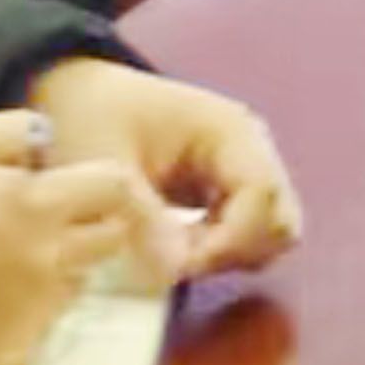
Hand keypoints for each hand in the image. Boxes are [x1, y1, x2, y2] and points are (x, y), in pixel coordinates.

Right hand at [0, 108, 183, 364]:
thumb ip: (11, 132)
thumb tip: (45, 138)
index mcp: (40, 205)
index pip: (116, 187)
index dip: (101, 182)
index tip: (78, 185)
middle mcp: (51, 260)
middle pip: (108, 238)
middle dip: (89, 224)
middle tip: (44, 221)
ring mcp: (35, 311)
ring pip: (76, 283)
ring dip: (58, 269)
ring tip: (4, 261)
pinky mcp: (14, 351)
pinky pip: (40, 324)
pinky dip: (24, 310)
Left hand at [22, 55, 301, 275]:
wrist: (85, 95)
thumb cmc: (94, 117)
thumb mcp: (105, 162)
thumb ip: (142, 215)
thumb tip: (176, 268)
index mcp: (231, 131)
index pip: (261, 195)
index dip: (229, 241)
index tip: (180, 266)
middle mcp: (252, 150)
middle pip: (279, 220)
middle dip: (233, 253)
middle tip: (177, 264)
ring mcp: (247, 170)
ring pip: (270, 234)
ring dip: (228, 256)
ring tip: (174, 255)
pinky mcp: (231, 190)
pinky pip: (248, 235)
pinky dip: (219, 251)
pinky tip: (176, 246)